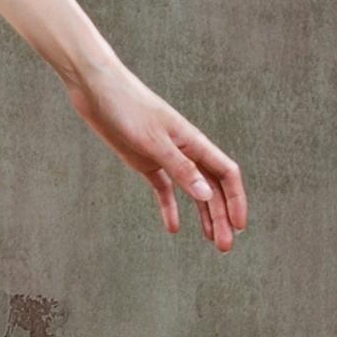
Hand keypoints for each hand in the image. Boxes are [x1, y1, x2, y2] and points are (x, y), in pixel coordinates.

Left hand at [62, 60, 246, 251]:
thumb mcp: (154, 141)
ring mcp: (165, 156)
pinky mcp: (144, 160)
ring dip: (203, 215)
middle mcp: (184, 150)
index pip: (226, 174)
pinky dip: (170, 208)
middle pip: (211, 188)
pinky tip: (174, 228)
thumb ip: (180, 168)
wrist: (96, 89)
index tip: (240, 226)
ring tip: (211, 241)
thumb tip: (207, 195)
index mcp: (193, 142)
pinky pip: (164, 188)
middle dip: (221, 217)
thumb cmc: (127, 107)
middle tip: (225, 247)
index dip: (236, 200)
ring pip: (192, 190)